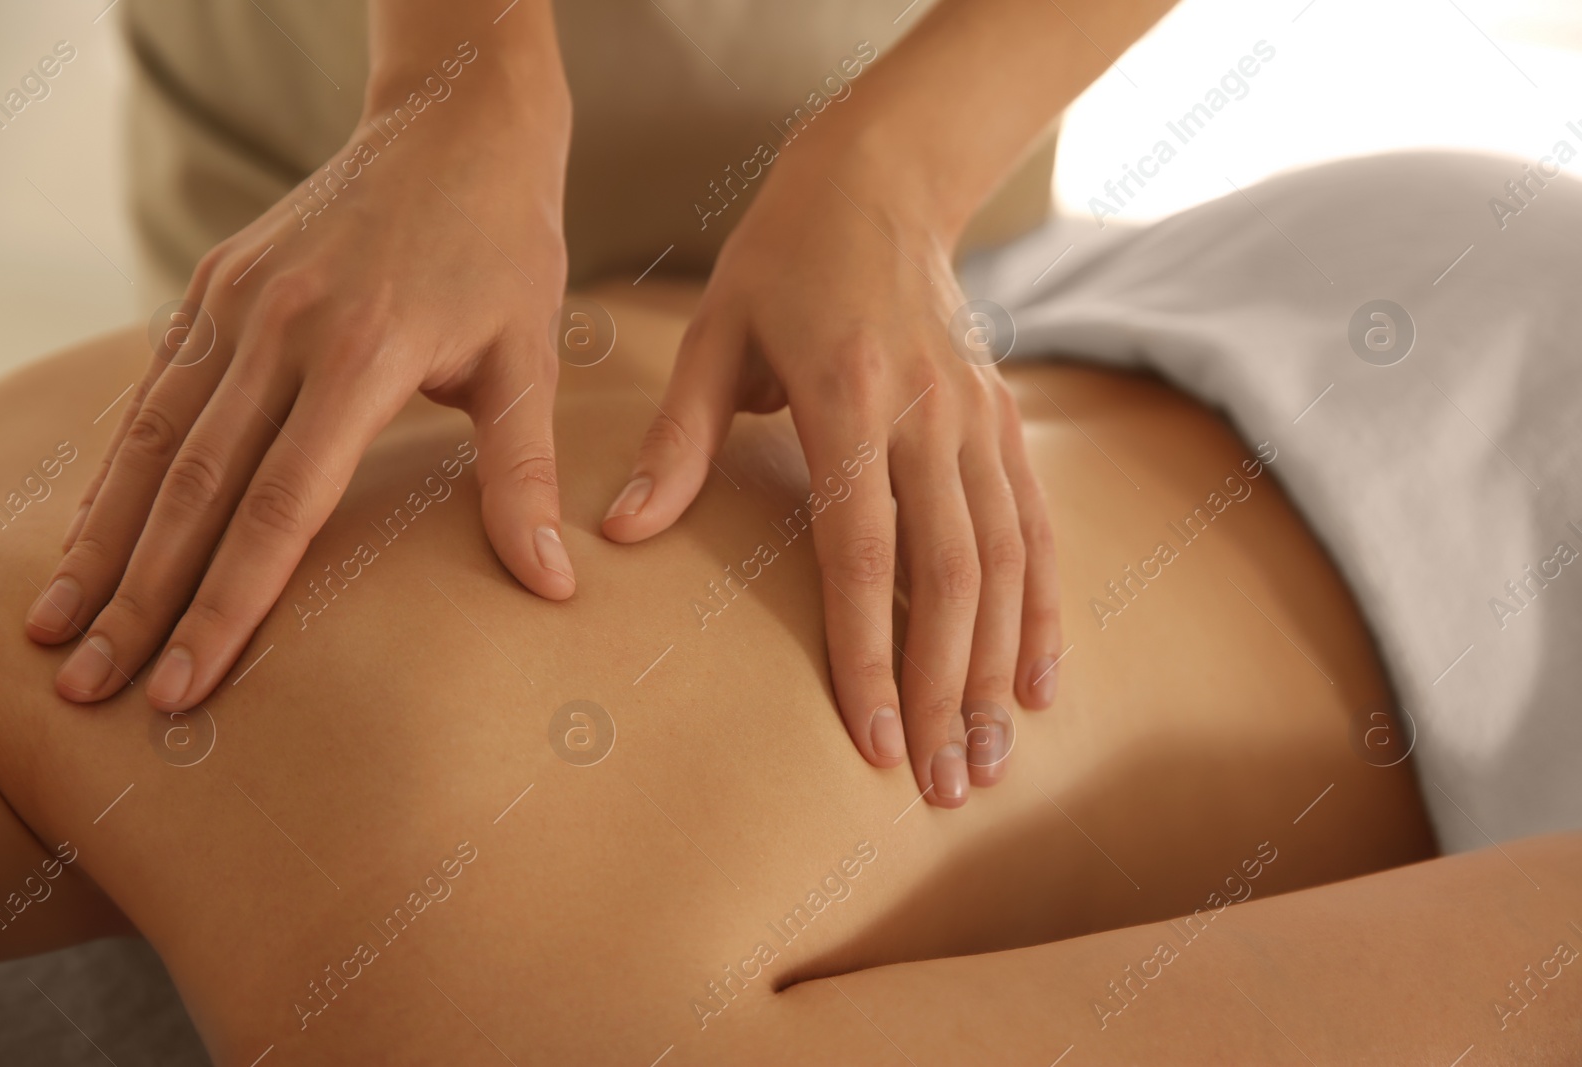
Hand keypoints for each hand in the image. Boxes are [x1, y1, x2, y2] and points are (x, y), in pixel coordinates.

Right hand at [26, 58, 573, 709]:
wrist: (455, 126)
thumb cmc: (504, 251)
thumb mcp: (530, 358)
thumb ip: (524, 475)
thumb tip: (554, 584)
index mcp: (362, 356)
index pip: (280, 508)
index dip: (227, 605)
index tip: (186, 685)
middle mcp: (280, 330)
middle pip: (192, 488)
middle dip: (138, 598)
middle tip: (92, 688)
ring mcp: (235, 301)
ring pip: (149, 440)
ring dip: (101, 541)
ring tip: (60, 626)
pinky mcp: (213, 282)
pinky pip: (154, 390)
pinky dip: (116, 466)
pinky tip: (94, 530)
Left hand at [600, 152, 1061, 807]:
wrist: (882, 179)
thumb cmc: (783, 258)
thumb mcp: (713, 333)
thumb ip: (677, 439)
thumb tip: (624, 534)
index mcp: (851, 400)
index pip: (865, 553)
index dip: (869, 655)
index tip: (870, 744)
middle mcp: (930, 417)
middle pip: (952, 579)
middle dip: (945, 691)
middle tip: (941, 785)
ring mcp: (979, 420)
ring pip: (1006, 565)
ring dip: (998, 668)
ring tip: (988, 759)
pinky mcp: (1004, 421)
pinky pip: (1035, 529)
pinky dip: (1043, 609)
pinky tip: (1038, 681)